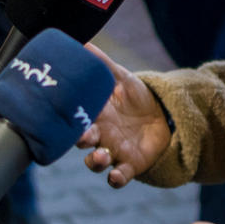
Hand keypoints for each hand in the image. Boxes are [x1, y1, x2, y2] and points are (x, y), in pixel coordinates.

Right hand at [78, 55, 170, 187]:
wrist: (161, 115)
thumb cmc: (134, 97)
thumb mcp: (120, 78)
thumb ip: (101, 64)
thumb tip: (83, 44)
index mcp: (93, 114)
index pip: (74, 116)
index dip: (66, 117)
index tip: (62, 112)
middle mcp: (99, 134)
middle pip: (81, 142)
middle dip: (79, 140)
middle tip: (83, 135)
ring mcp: (113, 151)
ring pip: (96, 162)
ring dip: (95, 161)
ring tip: (101, 156)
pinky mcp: (130, 164)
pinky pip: (118, 176)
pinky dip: (115, 178)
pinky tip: (114, 177)